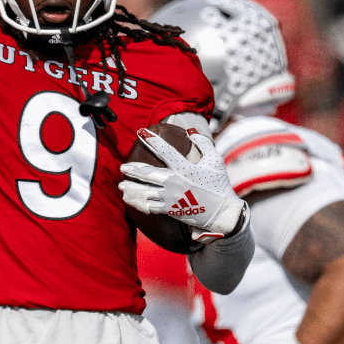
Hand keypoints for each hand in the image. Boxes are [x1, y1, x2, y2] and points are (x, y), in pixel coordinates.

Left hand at [119, 128, 245, 238]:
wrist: (221, 213)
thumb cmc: (219, 185)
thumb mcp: (215, 161)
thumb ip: (203, 143)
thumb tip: (191, 130)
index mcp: (184, 168)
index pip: (164, 150)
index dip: (152, 139)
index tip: (141, 131)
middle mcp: (174, 182)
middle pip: (147, 173)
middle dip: (132, 169)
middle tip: (123, 167)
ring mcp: (170, 197)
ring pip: (145, 192)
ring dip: (131, 188)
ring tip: (121, 186)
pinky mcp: (170, 210)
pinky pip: (149, 206)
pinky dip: (138, 203)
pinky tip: (131, 200)